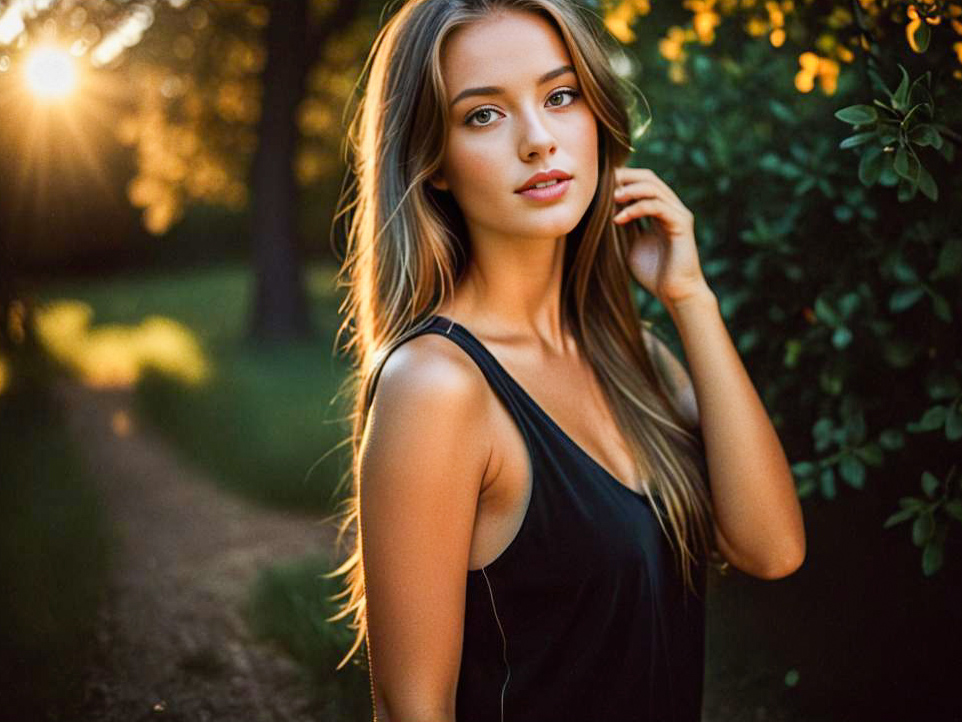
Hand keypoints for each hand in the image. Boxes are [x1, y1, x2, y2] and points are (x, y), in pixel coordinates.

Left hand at [613, 166, 710, 307]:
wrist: (676, 293)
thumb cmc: (654, 273)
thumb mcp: (630, 244)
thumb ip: (623, 226)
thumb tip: (603, 211)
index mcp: (660, 210)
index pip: (642, 183)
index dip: (621, 180)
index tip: (598, 187)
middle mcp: (671, 208)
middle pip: (649, 177)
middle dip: (625, 177)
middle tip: (603, 184)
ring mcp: (678, 213)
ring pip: (654, 187)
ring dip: (630, 190)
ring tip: (611, 198)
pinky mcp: (681, 223)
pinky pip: (657, 206)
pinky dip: (636, 209)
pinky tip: (619, 219)